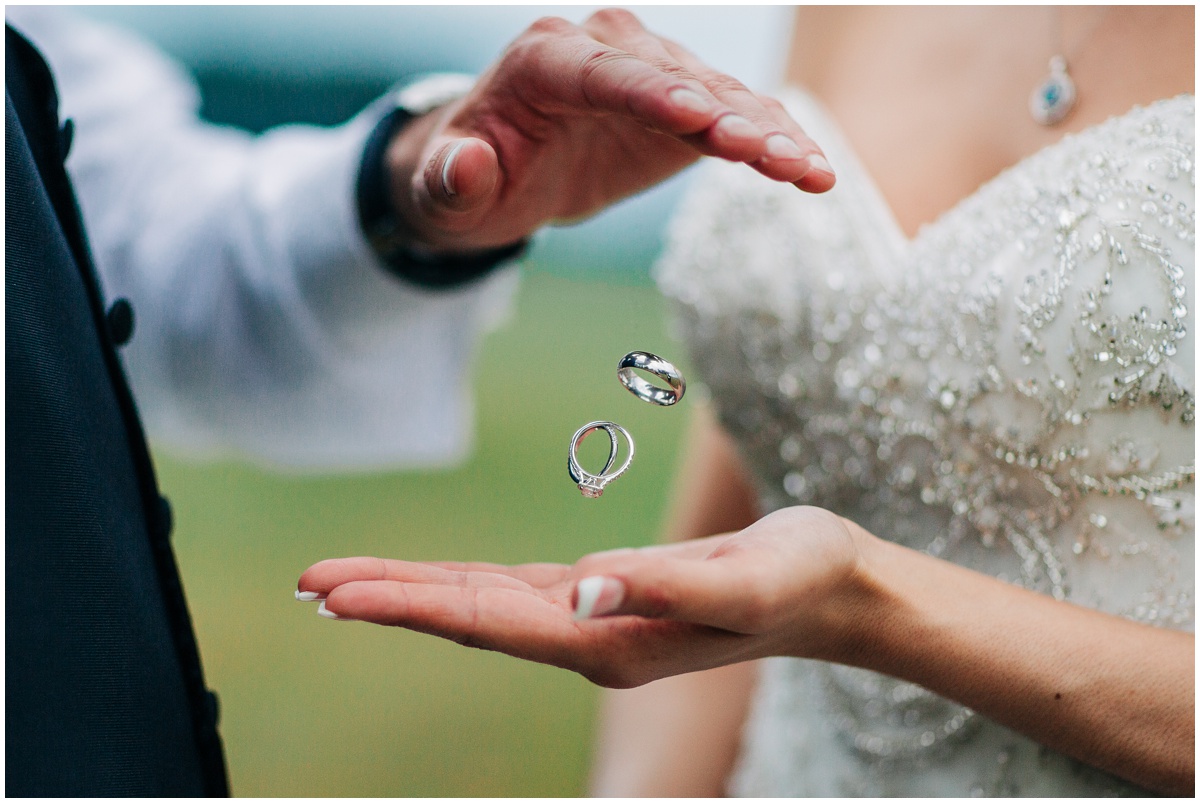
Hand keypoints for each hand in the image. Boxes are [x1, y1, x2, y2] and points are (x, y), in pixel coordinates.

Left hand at [296, 507, 863, 687]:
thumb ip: (664, 584)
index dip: (410, 606)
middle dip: (387, 600)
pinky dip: (461, 583)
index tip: (336, 596)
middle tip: (306, 585)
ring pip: (483, 605)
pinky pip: (514, 591)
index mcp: (611, 643)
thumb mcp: (745, 578)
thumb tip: (582, 587)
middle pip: (468, 617)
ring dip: (412, 593)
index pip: (489, 623)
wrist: (835, 588)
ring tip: (340, 586)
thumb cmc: (801, 577)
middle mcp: (590, 640)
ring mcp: (594, 621)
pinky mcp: (605, 595)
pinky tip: (431, 582)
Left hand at [385, 9, 835, 252]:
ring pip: (718, 97)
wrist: (501, 170)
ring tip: (811, 172)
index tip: (696, 118)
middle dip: (725, 119)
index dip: (651, 94)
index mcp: (542, 62)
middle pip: (675, 80)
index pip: (602, 74)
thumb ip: (450, 180)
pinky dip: (772, 143)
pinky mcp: (682, 102)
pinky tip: (812, 172)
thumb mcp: (445, 191)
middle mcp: (603, 51)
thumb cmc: (470, 178)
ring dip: (767, 134)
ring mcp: (650, 71)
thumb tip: (466, 162)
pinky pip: (735, 118)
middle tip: (772, 155)